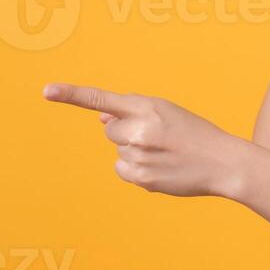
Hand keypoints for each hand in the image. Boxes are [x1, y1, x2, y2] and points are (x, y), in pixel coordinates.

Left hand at [42, 83, 249, 197]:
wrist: (222, 162)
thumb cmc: (193, 133)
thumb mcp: (166, 111)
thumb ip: (132, 111)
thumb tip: (101, 118)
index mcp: (147, 107)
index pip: (102, 99)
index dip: (72, 95)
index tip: (47, 91)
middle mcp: (139, 130)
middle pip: (110, 130)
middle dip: (126, 131)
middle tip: (157, 136)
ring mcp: (139, 156)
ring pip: (118, 151)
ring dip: (133, 151)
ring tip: (164, 153)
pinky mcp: (141, 178)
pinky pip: (122, 169)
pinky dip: (135, 169)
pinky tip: (159, 167)